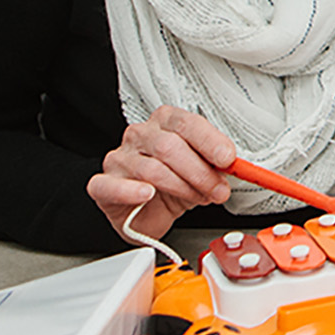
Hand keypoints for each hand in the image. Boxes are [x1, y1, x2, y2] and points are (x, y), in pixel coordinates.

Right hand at [87, 105, 236, 243]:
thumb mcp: (199, 171)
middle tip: (217, 189)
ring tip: (196, 198)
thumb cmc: (170, 186)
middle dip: (200, 172)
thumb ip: (213, 165)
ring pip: (152, 169)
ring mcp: (119, 158)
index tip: (228, 159)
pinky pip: (113, 186)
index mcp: (165, 122)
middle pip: (170, 146)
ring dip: (181, 187)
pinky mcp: (102, 184)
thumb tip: (232, 166)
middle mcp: (140, 135)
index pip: (187, 123)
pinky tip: (147, 194)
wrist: (143, 212)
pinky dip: (132, 191)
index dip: (210, 141)